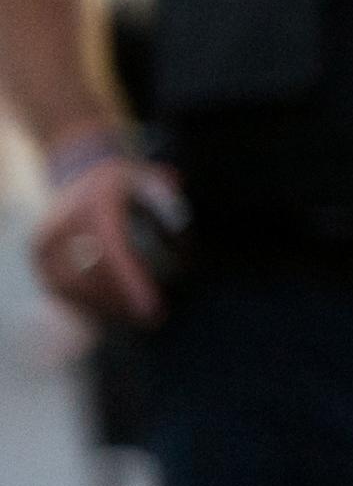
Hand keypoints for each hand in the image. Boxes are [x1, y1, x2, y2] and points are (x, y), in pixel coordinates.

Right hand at [31, 149, 170, 327]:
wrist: (77, 170)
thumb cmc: (120, 180)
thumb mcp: (145, 177)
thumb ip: (166, 198)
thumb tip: (181, 222)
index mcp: (93, 207)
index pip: (112, 255)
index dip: (132, 284)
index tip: (152, 308)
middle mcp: (62, 227)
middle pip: (90, 280)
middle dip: (120, 302)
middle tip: (150, 316)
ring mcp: (44, 245)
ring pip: (72, 289)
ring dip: (103, 305)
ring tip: (134, 314)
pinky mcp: (39, 258)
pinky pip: (60, 288)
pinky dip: (86, 302)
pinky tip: (112, 308)